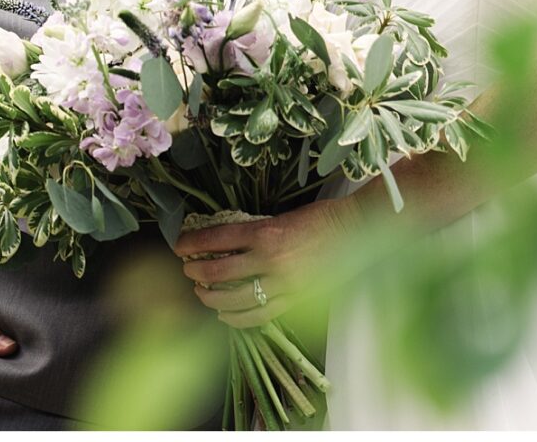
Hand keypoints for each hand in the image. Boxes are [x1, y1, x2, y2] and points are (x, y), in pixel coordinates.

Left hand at [173, 203, 348, 328]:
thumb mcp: (282, 217)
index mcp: (267, 232)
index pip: (217, 240)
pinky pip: (257, 317)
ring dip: (211, 298)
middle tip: (188, 270)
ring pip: (233, 300)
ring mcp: (283, 285)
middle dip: (197, 273)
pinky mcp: (294, 301)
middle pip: (219, 273)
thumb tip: (222, 243)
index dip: (193, 244)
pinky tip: (224, 315)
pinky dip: (236, 319)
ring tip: (201, 292)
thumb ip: (255, 232)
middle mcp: (271, 260)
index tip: (179, 246)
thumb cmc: (321, 217)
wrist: (356, 231)